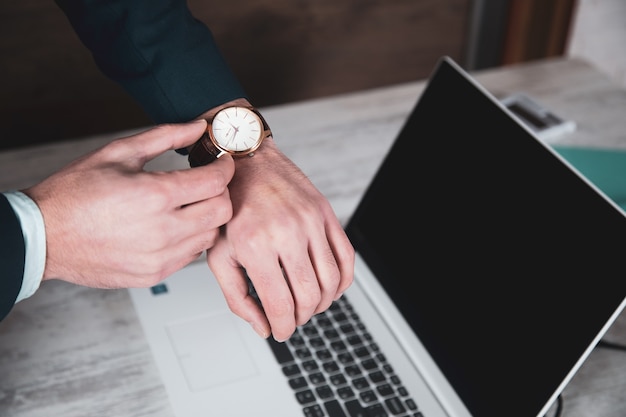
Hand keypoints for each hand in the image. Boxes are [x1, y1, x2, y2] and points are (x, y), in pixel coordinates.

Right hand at [24, 119, 234, 288]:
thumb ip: (165, 136)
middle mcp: (163, 230)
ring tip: (189, 203)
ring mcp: (160, 257)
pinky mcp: (155, 274)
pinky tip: (173, 225)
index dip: (224, 168)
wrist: (44, 236)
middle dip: (221, 192)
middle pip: (222, 211)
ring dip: (208, 217)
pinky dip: (191, 238)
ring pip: (211, 235)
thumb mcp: (119, 152)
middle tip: (207, 182)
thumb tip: (198, 127)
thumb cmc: (75, 193)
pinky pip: (192, 255)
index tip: (220, 162)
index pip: (216, 182)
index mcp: (155, 195)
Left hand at [207, 137, 354, 341]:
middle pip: (309, 297)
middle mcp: (286, 233)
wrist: (247, 162)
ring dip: (322, 303)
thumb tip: (262, 327)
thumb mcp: (219, 254)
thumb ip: (237, 297)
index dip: (283, 328)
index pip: (280, 304)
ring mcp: (310, 222)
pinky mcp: (326, 213)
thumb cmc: (230, 208)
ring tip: (309, 304)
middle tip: (292, 318)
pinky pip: (347, 257)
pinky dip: (343, 281)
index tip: (281, 332)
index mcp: (255, 245)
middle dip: (302, 317)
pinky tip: (330, 288)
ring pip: (331, 281)